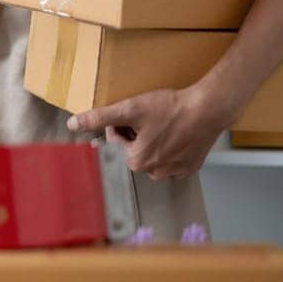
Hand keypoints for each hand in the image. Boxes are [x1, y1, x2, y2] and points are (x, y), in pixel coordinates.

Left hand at [67, 84, 230, 179]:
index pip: (115, 142)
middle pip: (133, 149)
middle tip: (148, 118)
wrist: (209, 109)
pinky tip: (176, 133)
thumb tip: (73, 124)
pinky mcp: (191, 167)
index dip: (120, 124)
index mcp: (137, 162)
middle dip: (135, 134)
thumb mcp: (129, 109)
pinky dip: (169, 147)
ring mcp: (175, 172)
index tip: (133, 114)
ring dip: (152, 141)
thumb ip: (99, 118)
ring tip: (163, 124)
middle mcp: (155, 173)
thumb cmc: (171, 109)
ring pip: (152, 154)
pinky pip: (171, 158)